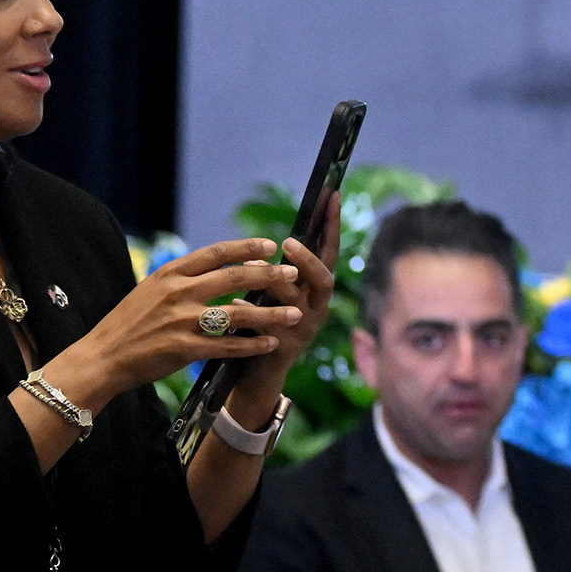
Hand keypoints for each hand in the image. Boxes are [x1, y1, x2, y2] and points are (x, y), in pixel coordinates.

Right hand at [58, 238, 309, 407]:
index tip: (270, 244)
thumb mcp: (152, 289)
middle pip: (232, 278)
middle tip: (294, 274)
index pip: (214, 253)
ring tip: (296, 313)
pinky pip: (226, 346)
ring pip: (236, 314)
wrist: (101, 358)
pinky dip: (251, 345)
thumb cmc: (129, 323)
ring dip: (270, 314)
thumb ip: (184, 278)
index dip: (245, 247)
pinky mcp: (182, 349)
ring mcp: (180, 321)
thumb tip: (221, 266)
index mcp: (169, 274)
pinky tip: (271, 344)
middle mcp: (177, 293)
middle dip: (268, 275)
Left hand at [225, 224, 335, 419]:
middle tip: (289, 243)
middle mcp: (316, 309)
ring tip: (254, 265)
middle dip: (308, 260)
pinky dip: (253, 310)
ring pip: (295, 302)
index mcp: (314, 292)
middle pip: (324, 280)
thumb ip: (270, 279)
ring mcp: (302, 330)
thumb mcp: (271, 299)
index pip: (328, 253)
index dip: (332, 226)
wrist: (256, 374)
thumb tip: (257, 254)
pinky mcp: (284, 348)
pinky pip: (271, 326)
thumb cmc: (261, 330)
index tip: (333, 197)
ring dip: (277, 281)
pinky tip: (238, 300)